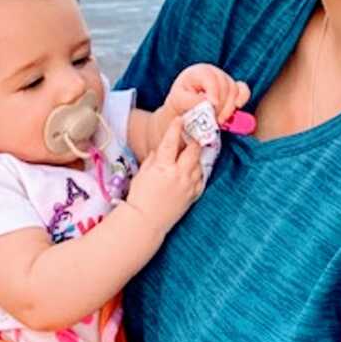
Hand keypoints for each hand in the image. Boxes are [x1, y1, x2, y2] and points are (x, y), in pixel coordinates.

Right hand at [126, 116, 203, 234]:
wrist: (146, 221)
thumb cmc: (139, 197)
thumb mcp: (142, 173)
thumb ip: (153, 159)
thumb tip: (160, 149)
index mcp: (163, 167)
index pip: (171, 142)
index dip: (176, 128)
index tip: (179, 119)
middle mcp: (179, 174)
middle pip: (193, 150)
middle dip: (193, 140)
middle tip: (191, 135)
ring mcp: (188, 185)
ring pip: (199, 164)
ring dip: (196, 156)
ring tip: (192, 152)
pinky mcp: (193, 195)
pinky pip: (201, 179)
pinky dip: (198, 172)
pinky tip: (193, 170)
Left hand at [167, 64, 250, 125]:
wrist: (184, 107)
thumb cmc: (180, 102)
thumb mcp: (179, 100)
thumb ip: (191, 101)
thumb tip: (208, 102)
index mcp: (198, 72)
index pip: (210, 78)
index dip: (214, 91)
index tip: (213, 105)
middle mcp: (214, 72)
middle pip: (225, 84)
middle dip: (221, 104)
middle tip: (215, 120)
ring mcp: (225, 79)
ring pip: (234, 90)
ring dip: (229, 107)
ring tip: (219, 120)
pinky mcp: (234, 88)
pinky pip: (244, 91)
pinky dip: (242, 99)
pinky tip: (236, 108)